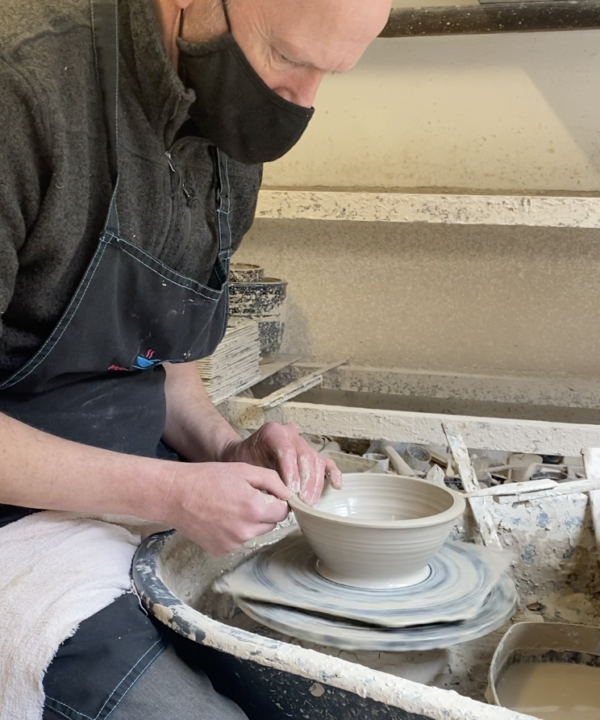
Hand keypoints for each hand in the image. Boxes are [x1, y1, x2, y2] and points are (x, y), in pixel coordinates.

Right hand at [163, 462, 290, 555]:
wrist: (175, 494)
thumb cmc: (208, 477)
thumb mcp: (244, 470)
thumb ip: (272, 481)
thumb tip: (289, 495)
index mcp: (255, 508)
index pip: (283, 511)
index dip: (276, 500)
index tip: (265, 494)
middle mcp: (246, 530)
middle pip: (271, 524)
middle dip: (264, 511)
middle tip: (244, 497)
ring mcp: (233, 543)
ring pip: (254, 532)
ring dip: (249, 521)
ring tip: (229, 506)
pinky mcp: (221, 550)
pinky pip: (238, 540)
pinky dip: (234, 531)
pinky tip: (219, 518)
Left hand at [221, 422, 342, 505]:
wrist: (243, 455)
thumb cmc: (243, 461)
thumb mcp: (246, 467)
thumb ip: (262, 477)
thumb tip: (278, 496)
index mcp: (272, 432)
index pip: (287, 450)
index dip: (291, 472)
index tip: (291, 491)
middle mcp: (290, 434)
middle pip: (305, 456)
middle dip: (305, 481)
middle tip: (303, 501)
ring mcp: (302, 443)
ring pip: (316, 460)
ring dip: (315, 483)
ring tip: (310, 502)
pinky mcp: (310, 454)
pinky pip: (325, 462)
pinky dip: (332, 474)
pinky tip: (335, 485)